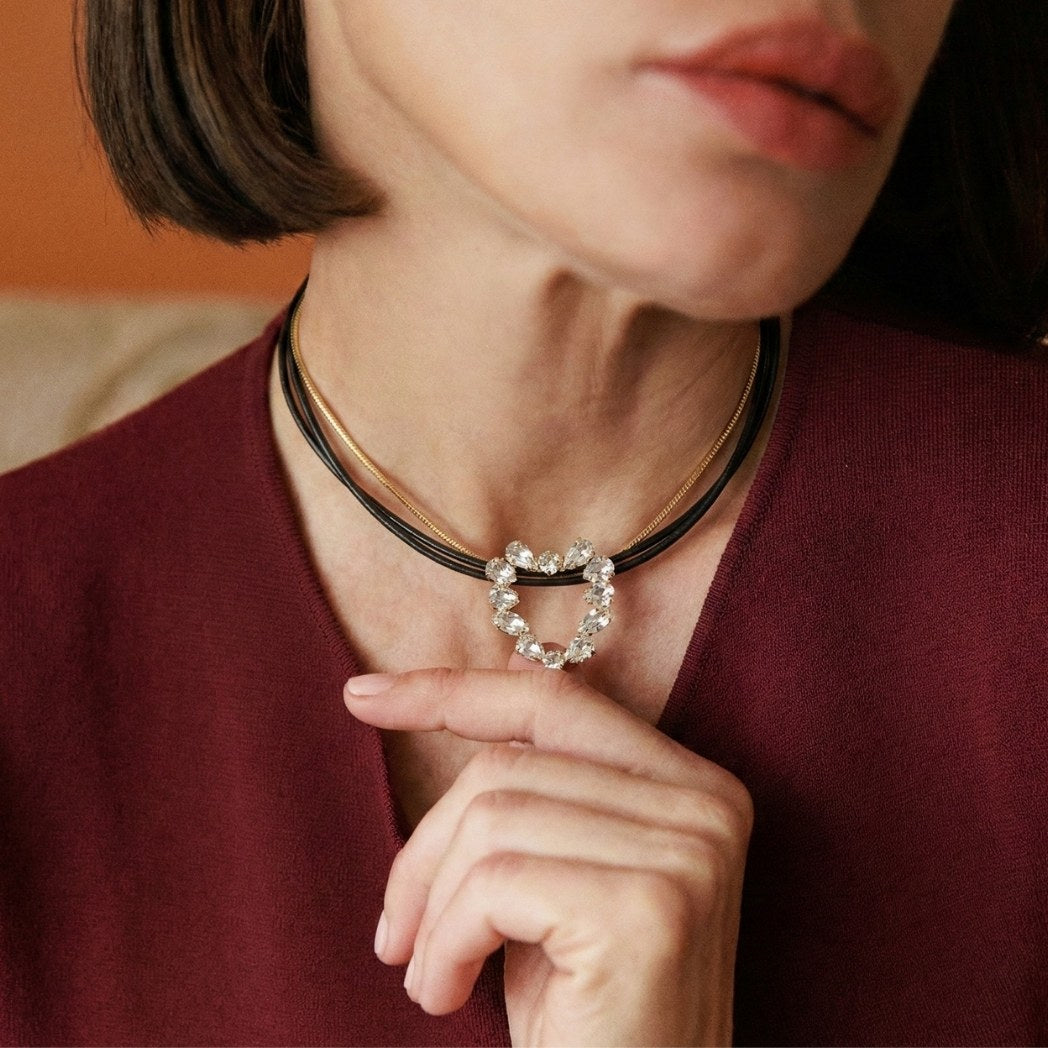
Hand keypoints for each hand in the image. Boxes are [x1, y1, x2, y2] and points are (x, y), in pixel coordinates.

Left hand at [344, 664, 752, 1046]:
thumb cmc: (583, 1008)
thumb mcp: (555, 877)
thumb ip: (541, 779)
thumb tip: (497, 664)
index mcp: (691, 784)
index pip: (554, 700)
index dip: (452, 691)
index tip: (363, 696)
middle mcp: (706, 804)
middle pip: (506, 765)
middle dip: (425, 850)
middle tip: (394, 933)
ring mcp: (687, 852)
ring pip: (492, 818)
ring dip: (430, 908)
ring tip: (429, 973)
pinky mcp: (649, 909)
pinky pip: (495, 880)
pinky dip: (446, 941)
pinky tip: (447, 994)